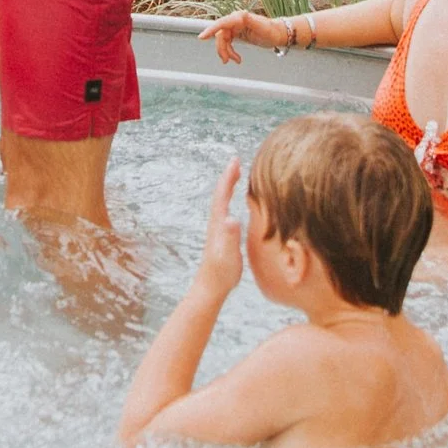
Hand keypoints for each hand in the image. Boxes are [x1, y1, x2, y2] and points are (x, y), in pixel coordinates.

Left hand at [196, 156, 245, 293]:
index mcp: (218, 223)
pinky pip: (226, 212)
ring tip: (236, 176)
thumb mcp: (228, 255)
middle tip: (236, 161)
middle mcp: (216, 223)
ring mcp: (218, 230)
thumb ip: (230, 238)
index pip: (222, 194)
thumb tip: (231, 218)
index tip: (235, 160)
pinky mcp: (222, 237)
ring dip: (228, 187)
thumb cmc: (221, 273)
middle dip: (228, 177)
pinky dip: (230, 202)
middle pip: (221, 194)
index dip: (229, 177)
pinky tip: (235, 206)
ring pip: (222, 202)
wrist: (210, 287)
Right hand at [202, 8, 270, 63]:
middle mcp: (235, 20)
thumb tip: (238, 15)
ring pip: (223, 41)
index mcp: (238, 17)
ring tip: (235, 61)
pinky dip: (230, 52)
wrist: (279, 34)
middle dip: (222, 48)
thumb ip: (248, 20)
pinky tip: (236, 58)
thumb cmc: (271, 30)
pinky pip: (228, 43)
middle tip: (226, 61)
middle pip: (221, 35)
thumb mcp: (261, 26)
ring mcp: (235, 27)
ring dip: (226, 52)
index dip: (210, 30)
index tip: (202, 37)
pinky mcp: (237, 33)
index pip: (221, 24)